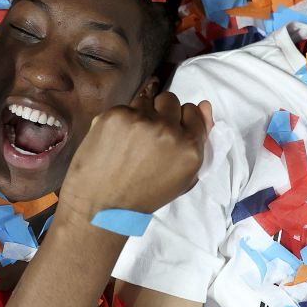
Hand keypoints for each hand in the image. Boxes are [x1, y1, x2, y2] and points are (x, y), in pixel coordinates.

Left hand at [57, 92, 211, 223]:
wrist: (102, 206)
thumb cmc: (146, 195)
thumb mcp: (183, 176)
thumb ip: (199, 140)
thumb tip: (204, 104)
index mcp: (190, 147)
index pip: (192, 111)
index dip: (180, 121)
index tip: (169, 134)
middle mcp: (168, 130)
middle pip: (170, 100)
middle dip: (162, 113)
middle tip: (149, 136)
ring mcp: (141, 120)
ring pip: (146, 101)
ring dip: (141, 115)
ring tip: (131, 140)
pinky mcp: (116, 116)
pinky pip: (124, 107)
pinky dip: (120, 121)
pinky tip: (115, 140)